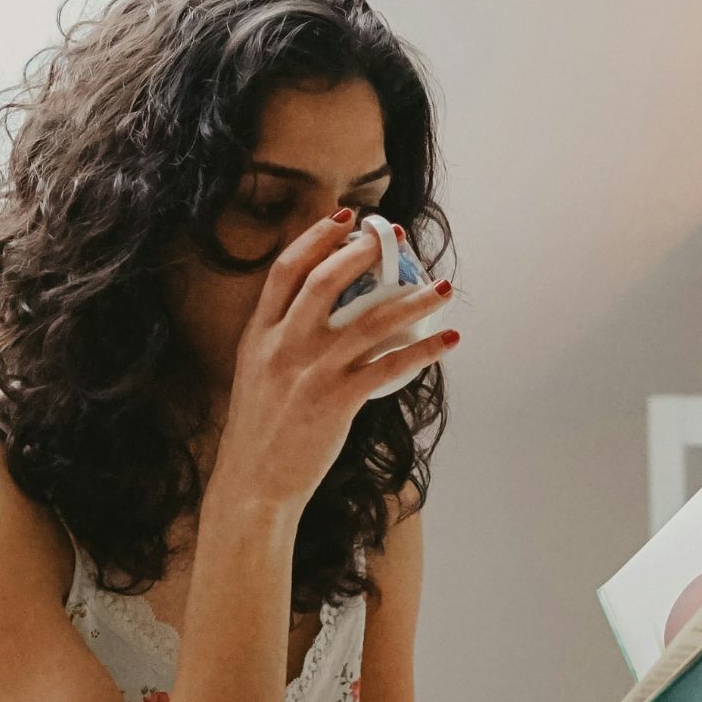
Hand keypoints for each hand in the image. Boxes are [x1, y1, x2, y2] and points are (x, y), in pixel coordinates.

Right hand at [211, 208, 458, 510]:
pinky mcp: (336, 401)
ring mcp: (310, 371)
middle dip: (365, 253)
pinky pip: (390, 367)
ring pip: (370, 321)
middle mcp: (283, 345)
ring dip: (413, 300)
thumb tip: (324, 316)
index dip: (316, 238)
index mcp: (259, 334)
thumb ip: (282, 339)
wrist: (253, 483)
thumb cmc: (260, 432)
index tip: (346, 218)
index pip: (286, 270)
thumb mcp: (256, 373)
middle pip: (326, 281)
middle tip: (398, 238)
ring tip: (443, 287)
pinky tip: (448, 342)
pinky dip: (424, 351)